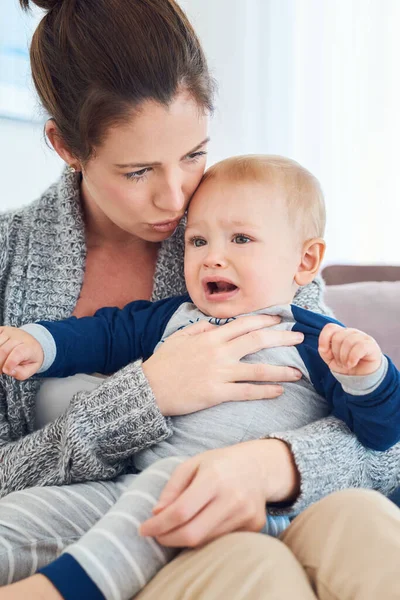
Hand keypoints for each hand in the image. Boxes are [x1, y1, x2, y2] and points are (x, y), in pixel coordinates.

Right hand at [0, 326, 43, 379]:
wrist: (33, 342)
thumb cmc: (31, 356)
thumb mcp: (32, 368)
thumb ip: (21, 373)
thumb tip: (9, 371)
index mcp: (29, 347)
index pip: (18, 353)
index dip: (10, 363)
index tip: (5, 370)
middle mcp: (19, 337)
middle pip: (3, 350)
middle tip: (0, 371)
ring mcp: (9, 332)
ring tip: (0, 363)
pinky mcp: (1, 330)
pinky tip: (0, 354)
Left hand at [139, 439, 298, 546]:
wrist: (258, 467)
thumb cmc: (219, 464)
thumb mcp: (192, 464)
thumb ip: (172, 488)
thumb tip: (157, 514)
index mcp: (214, 477)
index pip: (181, 511)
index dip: (159, 525)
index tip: (143, 529)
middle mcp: (233, 498)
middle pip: (192, 534)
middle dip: (168, 539)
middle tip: (156, 535)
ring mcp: (246, 515)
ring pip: (206, 541)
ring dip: (185, 539)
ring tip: (176, 528)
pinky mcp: (255, 527)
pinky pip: (221, 542)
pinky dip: (204, 539)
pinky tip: (200, 527)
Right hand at [142, 315, 303, 415]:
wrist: (149, 388)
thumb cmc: (163, 362)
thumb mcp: (180, 337)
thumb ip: (200, 328)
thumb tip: (215, 325)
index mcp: (211, 336)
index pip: (244, 324)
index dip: (265, 320)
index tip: (281, 319)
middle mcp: (219, 352)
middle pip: (258, 341)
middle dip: (282, 337)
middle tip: (299, 338)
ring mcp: (220, 373)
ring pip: (258, 369)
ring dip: (281, 370)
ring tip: (298, 372)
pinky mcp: (217, 393)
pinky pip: (247, 391)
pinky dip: (265, 391)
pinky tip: (279, 391)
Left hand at [319, 323, 381, 375]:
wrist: (363, 376)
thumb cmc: (346, 365)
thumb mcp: (331, 360)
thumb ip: (324, 352)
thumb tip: (324, 348)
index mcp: (341, 333)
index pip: (330, 327)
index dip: (324, 339)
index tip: (325, 352)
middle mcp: (351, 332)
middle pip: (337, 337)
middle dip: (336, 354)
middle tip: (341, 363)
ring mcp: (363, 337)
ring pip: (348, 342)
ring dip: (344, 358)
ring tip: (347, 365)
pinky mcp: (371, 345)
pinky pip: (360, 347)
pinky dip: (352, 358)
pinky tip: (352, 364)